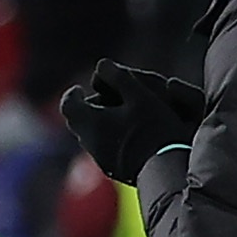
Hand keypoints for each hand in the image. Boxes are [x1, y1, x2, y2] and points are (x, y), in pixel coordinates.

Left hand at [59, 60, 202, 183]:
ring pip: (90, 138)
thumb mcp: (140, 95)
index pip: (68, 104)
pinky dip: (109, 140)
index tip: (80, 87)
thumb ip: (118, 77)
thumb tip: (102, 64)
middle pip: (77, 122)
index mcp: (91, 122)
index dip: (73, 94)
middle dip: (87, 109)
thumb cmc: (155, 130)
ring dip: (98, 126)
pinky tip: (128, 139)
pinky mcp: (114, 172)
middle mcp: (90, 142)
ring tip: (115, 119)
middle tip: (99, 101)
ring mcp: (101, 160)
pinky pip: (104, 152)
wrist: (168, 172)